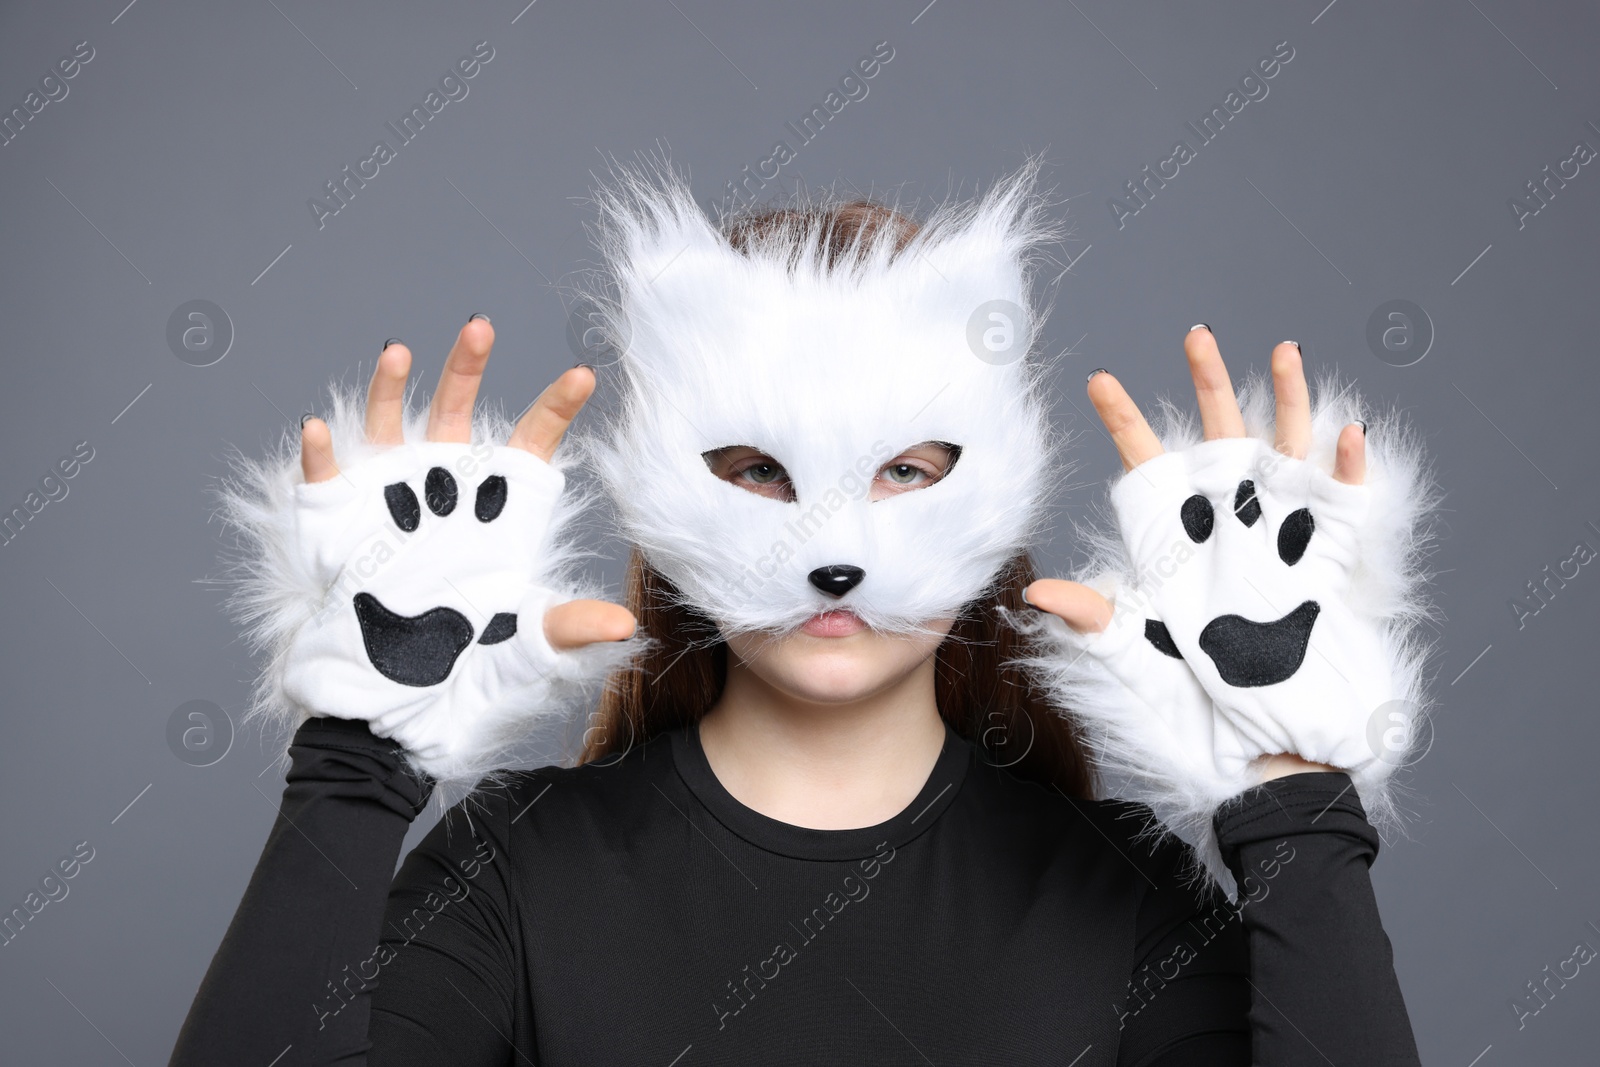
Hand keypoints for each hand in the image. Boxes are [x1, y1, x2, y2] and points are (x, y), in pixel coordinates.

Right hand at [273, 316, 637, 779]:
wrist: (394, 707)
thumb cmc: (464, 675)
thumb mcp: (522, 650)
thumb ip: (567, 629)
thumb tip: (625, 626)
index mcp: (498, 512)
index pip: (532, 444)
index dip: (555, 408)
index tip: (583, 375)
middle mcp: (446, 492)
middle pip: (458, 412)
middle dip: (467, 368)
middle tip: (480, 327)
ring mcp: (392, 501)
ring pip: (390, 425)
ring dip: (390, 387)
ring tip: (397, 352)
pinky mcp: (340, 524)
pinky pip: (326, 479)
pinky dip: (321, 456)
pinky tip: (319, 432)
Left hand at [1013, 324, 1433, 885]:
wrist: (1268, 750)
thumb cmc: (1201, 706)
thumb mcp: (1139, 656)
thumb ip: (1095, 618)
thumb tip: (1034, 593)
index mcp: (1177, 542)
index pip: (1145, 466)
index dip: (1123, 421)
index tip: (1097, 379)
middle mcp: (1226, 529)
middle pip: (1217, 438)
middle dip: (1208, 385)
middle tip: (1194, 333)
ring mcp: (1280, 540)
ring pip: (1286, 451)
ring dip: (1288, 401)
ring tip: (1284, 349)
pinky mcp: (1327, 564)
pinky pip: (1343, 504)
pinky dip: (1348, 467)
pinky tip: (1347, 432)